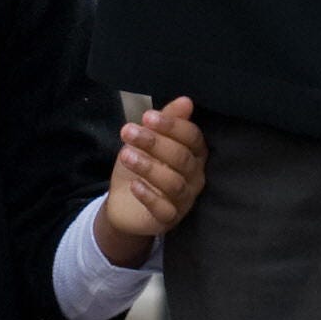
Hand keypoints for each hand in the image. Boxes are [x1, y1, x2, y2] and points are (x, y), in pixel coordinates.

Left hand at [94, 97, 205, 267]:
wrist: (125, 203)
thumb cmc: (142, 165)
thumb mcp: (149, 139)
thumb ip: (167, 120)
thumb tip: (186, 101)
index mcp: (195, 153)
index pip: (193, 137)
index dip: (172, 126)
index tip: (147, 116)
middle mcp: (195, 176)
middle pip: (183, 158)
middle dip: (155, 143)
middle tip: (129, 132)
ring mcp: (185, 200)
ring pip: (174, 183)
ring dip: (149, 167)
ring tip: (125, 155)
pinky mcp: (170, 219)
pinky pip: (164, 209)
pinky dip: (149, 196)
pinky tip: (134, 185)